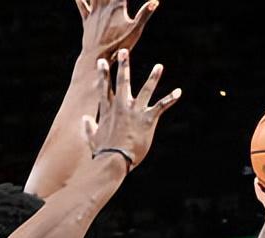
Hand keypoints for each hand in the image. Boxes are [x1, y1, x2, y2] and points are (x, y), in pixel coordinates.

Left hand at [76, 0, 157, 57]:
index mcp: (117, 6)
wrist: (97, 55)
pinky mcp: (87, 20)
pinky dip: (80, 0)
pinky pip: (82, 6)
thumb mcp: (135, 30)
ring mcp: (94, 12)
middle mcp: (104, 6)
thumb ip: (144, 14)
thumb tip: (155, 1)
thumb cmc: (119, 44)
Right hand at [83, 48, 180, 169]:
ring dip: (153, 77)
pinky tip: (178, 92)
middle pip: (122, 81)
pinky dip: (170, 98)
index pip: (104, 87)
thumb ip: (88, 127)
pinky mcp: (148, 119)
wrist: (114, 159)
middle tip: (124, 50)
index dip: (103, 74)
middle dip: (124, 65)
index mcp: (107, 110)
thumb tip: (85, 119)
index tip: (102, 61)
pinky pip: (161, 106)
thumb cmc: (103, 152)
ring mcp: (135, 111)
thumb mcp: (91, 138)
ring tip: (159, 66)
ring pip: (146, 90)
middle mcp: (121, 106)